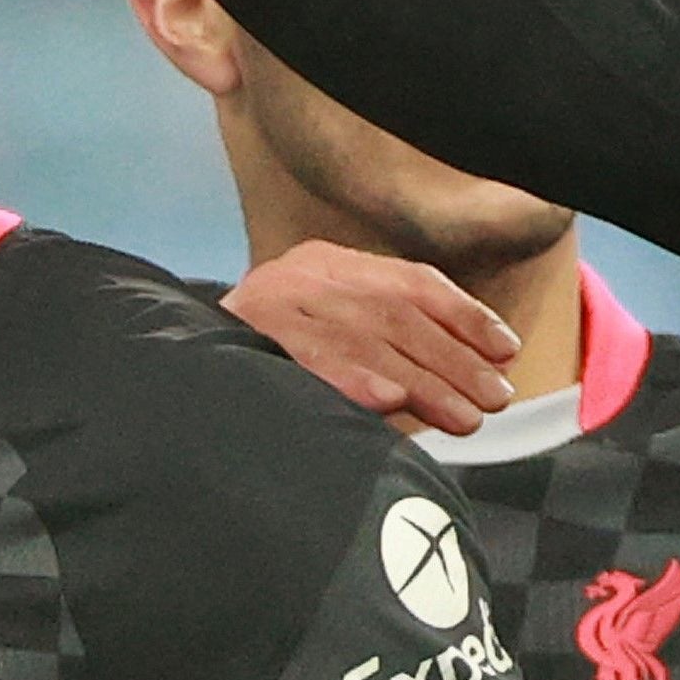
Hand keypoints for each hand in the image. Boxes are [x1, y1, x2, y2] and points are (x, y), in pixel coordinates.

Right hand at [227, 241, 519, 435]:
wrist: (174, 359)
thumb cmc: (263, 353)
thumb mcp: (325, 324)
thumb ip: (382, 338)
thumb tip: (470, 369)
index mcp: (328, 263)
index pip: (412, 281)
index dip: (465, 315)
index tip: (505, 349)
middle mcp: (306, 275)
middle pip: (400, 316)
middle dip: (456, 360)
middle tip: (496, 398)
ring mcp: (276, 305)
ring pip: (369, 341)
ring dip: (426, 382)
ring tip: (466, 417)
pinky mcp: (248, 340)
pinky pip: (312, 360)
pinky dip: (354, 379)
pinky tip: (391, 402)